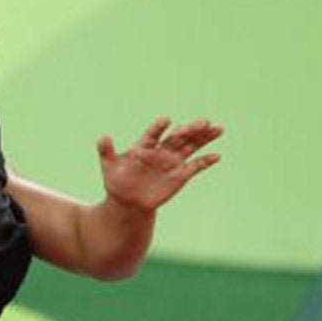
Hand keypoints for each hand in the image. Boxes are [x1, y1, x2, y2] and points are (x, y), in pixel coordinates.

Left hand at [97, 117, 222, 215]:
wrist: (128, 200)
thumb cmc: (116, 180)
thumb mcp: (109, 166)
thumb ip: (106, 151)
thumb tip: (103, 137)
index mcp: (144, 145)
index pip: (153, 133)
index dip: (159, 127)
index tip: (166, 120)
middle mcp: (161, 150)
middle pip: (178, 137)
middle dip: (191, 129)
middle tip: (204, 121)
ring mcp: (172, 162)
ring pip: (191, 146)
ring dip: (204, 138)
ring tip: (218, 128)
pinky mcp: (180, 175)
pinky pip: (195, 166)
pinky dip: (205, 161)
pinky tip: (216, 155)